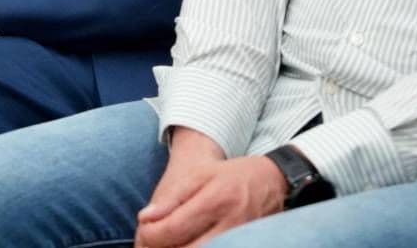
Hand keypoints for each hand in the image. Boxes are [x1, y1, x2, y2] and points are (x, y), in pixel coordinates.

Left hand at [134, 128, 285, 247]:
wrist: (271, 181)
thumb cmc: (231, 175)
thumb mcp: (199, 175)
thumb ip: (172, 198)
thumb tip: (144, 219)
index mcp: (215, 201)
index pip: (172, 229)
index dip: (150, 234)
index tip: (144, 230)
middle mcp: (230, 225)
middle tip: (153, 241)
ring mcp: (240, 240)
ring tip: (169, 242)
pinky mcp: (245, 247)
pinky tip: (187, 244)